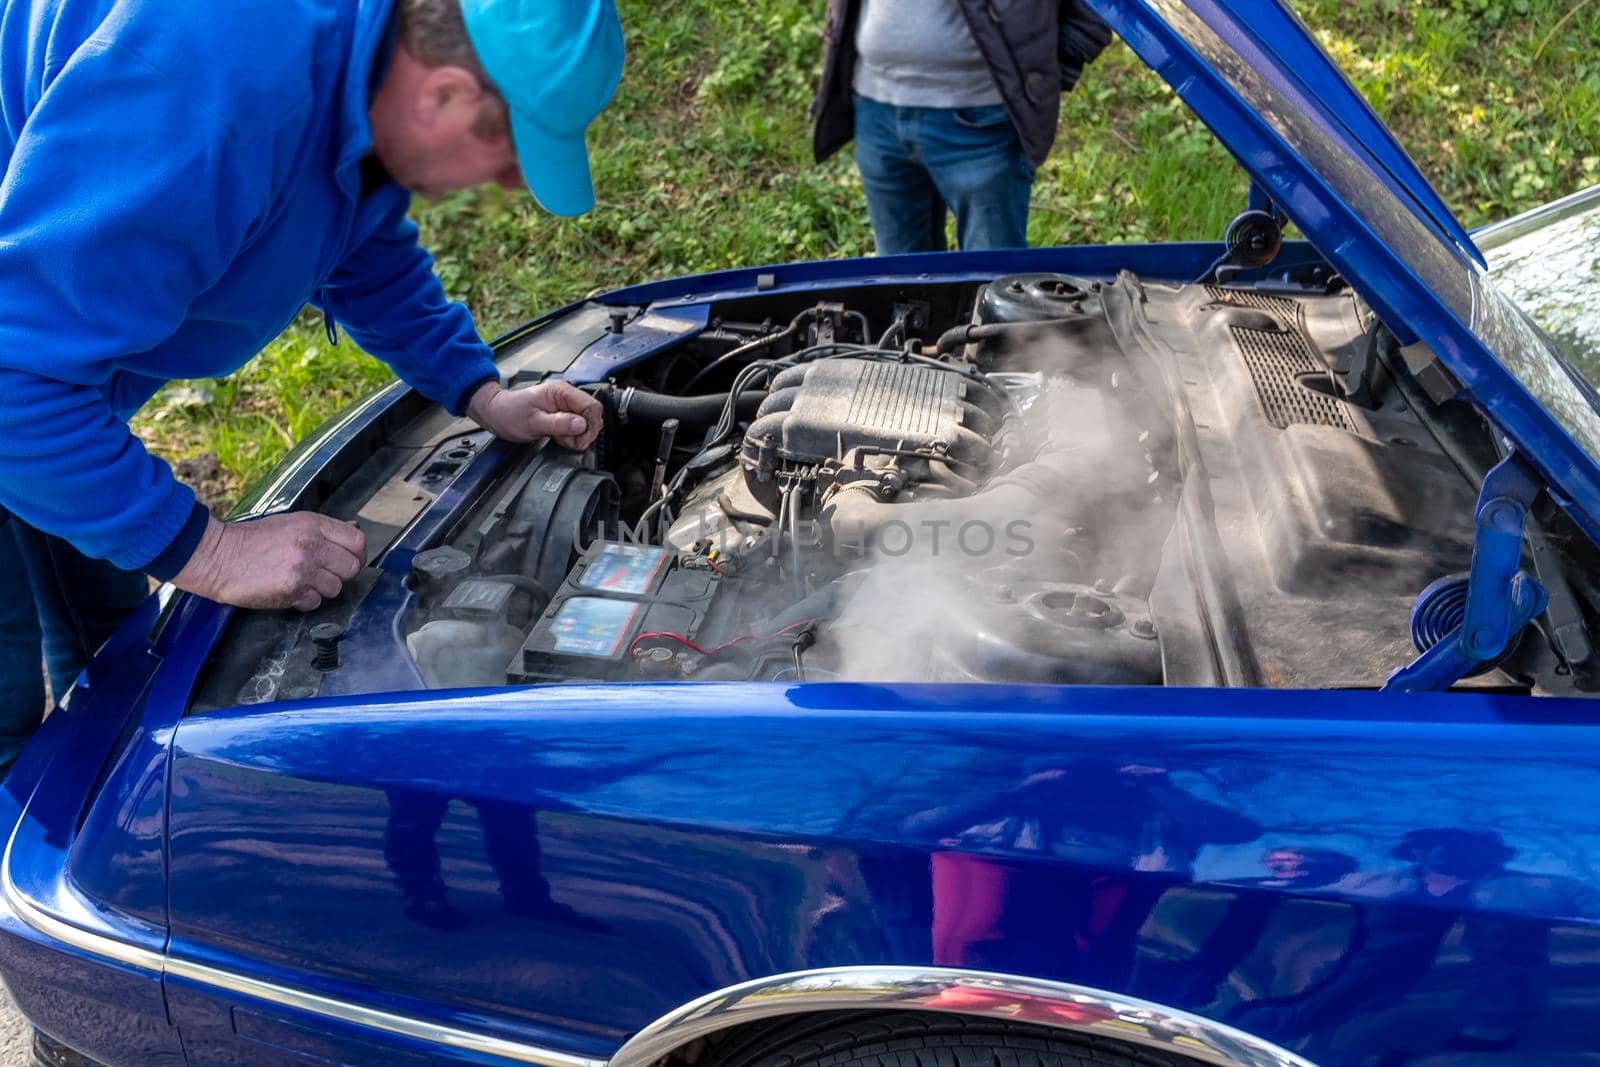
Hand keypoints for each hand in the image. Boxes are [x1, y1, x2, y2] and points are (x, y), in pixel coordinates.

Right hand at [172, 513, 365, 610]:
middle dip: (340, 574)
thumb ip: (322, 530)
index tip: (349, 560)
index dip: (357, 554)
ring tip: (300, 581)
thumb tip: (352, 528)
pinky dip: (304, 601)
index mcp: (313, 525)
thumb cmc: (250, 540)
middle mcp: (312, 545)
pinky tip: (289, 590)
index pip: (357, 541)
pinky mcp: (291, 590)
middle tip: (323, 574)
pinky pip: (314, 602)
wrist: (217, 556)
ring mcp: (303, 569)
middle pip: (352, 567)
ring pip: (335, 588)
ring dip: (321, 589)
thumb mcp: (289, 523)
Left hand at [467, 380, 602, 449]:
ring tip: (560, 437)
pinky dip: (571, 436)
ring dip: (577, 436)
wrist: (496, 414)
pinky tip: (559, 437)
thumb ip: (559, 423)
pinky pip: (577, 427)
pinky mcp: (563, 415)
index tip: (580, 439)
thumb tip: (581, 425)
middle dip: (585, 433)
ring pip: (586, 423)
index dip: (590, 426)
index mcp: (562, 392)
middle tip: (569, 441)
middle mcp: (566, 396)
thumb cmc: (509, 414)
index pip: (592, 406)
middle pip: (593, 415)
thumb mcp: (533, 422)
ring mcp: (566, 405)